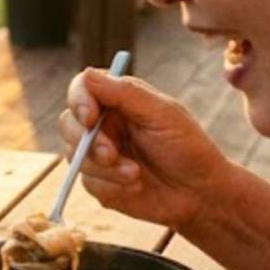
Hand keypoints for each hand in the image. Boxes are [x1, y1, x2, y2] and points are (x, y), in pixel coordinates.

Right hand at [57, 68, 234, 230]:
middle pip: (69, 123)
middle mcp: (103, 124)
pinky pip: (87, 182)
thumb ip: (125, 93)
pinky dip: (110, 185)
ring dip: (105, 168)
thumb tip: (87, 73)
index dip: (79, 101)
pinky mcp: (100, 182)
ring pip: (75, 155)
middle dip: (88, 141)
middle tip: (111, 155)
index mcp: (118, 100)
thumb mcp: (162, 115)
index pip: (82, 89)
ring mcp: (98, 154)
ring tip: (136, 175)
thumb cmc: (187, 148)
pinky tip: (135, 186)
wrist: (200, 195)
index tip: (90, 118)